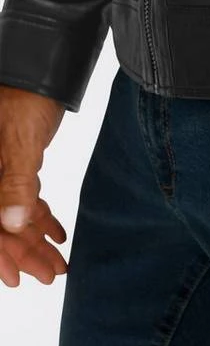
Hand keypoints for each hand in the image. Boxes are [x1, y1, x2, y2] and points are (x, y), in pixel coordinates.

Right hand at [0, 85, 68, 285]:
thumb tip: (12, 223)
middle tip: (51, 275)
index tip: (15, 279)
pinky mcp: (15, 162)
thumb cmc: (26, 96)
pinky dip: (39, 214)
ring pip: (12, 214)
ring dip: (34, 239)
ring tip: (60, 263)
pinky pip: (23, 196)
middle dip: (23, 253)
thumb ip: (16, 183)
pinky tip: (57, 233)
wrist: (41, 66)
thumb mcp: (20, 141)